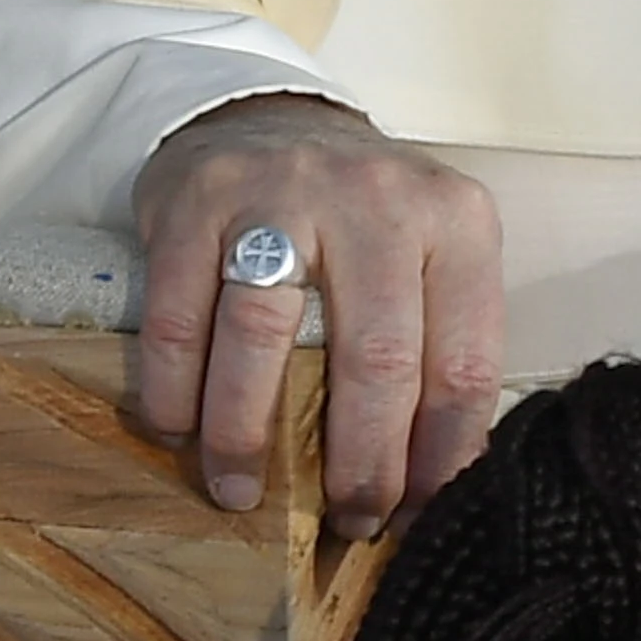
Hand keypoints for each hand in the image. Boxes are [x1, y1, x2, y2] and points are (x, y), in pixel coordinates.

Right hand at [136, 94, 504, 536]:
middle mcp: (377, 197)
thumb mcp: (428, 259)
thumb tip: (429, 489)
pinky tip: (178, 432)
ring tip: (241, 493)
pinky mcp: (198, 199)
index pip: (465, 360)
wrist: (270, 119)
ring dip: (247, 434)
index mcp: (456, 221)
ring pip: (265, 333)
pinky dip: (174, 388)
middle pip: (376, 354)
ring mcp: (284, 190)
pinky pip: (178, 314)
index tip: (416, 516)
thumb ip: (439, 349)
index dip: (442, 455)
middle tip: (347, 521)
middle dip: (361, 461)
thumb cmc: (362, 220)